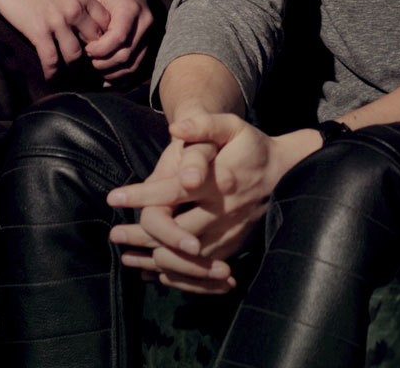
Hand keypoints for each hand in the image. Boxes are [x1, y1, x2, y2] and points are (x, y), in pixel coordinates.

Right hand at [0, 0, 110, 79]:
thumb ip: (74, 0)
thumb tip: (79, 17)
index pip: (106, 23)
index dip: (104, 37)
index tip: (96, 46)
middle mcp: (75, 10)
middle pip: (94, 41)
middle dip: (91, 55)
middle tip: (83, 64)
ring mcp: (58, 21)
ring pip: (74, 55)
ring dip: (70, 66)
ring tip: (65, 72)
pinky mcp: (39, 31)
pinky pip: (51, 59)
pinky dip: (51, 73)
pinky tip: (49, 77)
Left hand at [85, 0, 152, 82]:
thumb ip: (89, 20)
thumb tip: (79, 46)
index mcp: (130, 9)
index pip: (118, 37)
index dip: (100, 49)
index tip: (86, 49)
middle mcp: (144, 23)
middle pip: (125, 55)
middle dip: (103, 63)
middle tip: (88, 61)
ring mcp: (150, 35)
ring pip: (133, 65)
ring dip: (112, 73)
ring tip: (96, 69)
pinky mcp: (150, 43)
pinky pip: (138, 67)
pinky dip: (122, 77)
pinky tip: (107, 77)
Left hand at [108, 113, 305, 293]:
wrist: (285, 174)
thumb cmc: (252, 147)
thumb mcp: (233, 126)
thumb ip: (205, 125)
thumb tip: (176, 128)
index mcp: (217, 182)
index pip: (173, 193)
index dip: (142, 196)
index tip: (114, 197)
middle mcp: (221, 213)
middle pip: (175, 232)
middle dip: (140, 236)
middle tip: (114, 236)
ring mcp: (228, 234)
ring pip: (187, 258)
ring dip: (154, 258)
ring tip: (127, 257)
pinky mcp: (232, 248)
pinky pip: (201, 269)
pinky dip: (176, 273)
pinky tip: (155, 271)